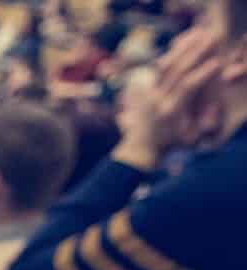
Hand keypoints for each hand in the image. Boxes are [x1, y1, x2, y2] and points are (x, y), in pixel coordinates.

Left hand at [116, 28, 222, 166]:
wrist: (141, 147)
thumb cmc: (173, 144)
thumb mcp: (190, 139)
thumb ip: (205, 125)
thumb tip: (215, 110)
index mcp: (170, 111)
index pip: (186, 87)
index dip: (202, 74)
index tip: (218, 62)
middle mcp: (158, 99)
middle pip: (176, 71)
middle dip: (196, 52)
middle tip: (214, 37)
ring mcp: (150, 92)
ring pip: (166, 65)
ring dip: (185, 47)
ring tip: (201, 32)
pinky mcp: (146, 86)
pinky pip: (159, 65)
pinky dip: (174, 51)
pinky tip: (186, 39)